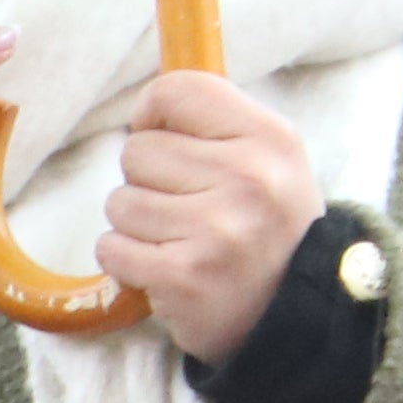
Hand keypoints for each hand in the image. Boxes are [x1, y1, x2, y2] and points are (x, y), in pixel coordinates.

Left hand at [100, 68, 326, 364]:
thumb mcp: (267, 161)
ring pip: (119, 202)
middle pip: (138, 151)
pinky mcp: (182, 275)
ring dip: (135, 224)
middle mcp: (247, 177)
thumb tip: (146, 102)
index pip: (178, 90)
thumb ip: (214, 125)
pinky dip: (124, 260)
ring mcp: (215, 228)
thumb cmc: (265, 228)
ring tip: (177, 239)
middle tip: (183, 207)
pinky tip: (162, 267)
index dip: (154, 115)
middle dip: (146, 180)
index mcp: (269, 137)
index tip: (162, 138)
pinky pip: (111, 247)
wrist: (292, 313)